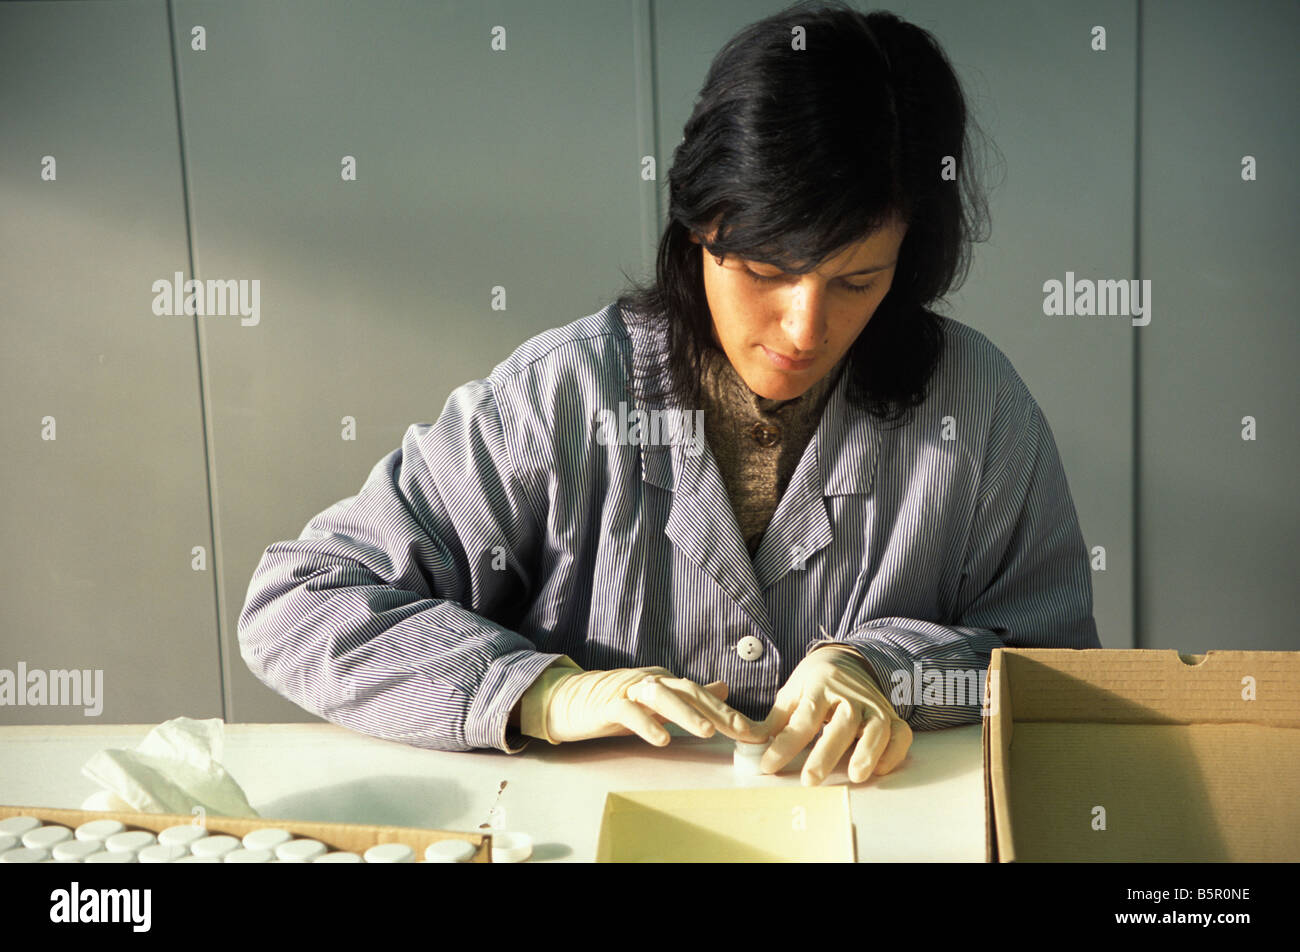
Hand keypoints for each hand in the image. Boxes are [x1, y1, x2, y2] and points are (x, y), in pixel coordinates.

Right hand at [525, 664, 765, 745]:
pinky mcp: (607, 704)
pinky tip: (661, 740)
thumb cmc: (612, 702)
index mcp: (664, 681)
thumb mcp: (655, 700)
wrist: (566, 699)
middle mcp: (650, 680)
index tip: (753, 732)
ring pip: (662, 696)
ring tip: (707, 732)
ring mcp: (628, 689)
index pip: (701, 694)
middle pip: (689, 691)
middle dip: (718, 711)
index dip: (728, 712)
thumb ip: (687, 696)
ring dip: (687, 713)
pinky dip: (646, 725)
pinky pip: (629, 712)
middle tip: (743, 731)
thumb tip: (723, 689)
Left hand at [759, 645, 911, 785]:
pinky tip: (879, 770)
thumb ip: (774, 720)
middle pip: (841, 724)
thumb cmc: (815, 683)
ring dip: (867, 752)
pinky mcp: (892, 716)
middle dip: (826, 753)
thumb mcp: (792, 693)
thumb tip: (748, 743)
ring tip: (855, 776)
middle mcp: (850, 695)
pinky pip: (900, 734)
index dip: (786, 744)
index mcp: (821, 686)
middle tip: (810, 780)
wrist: (847, 660)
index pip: (804, 718)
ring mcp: (874, 705)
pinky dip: (893, 752)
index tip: (768, 766)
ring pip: (876, 728)